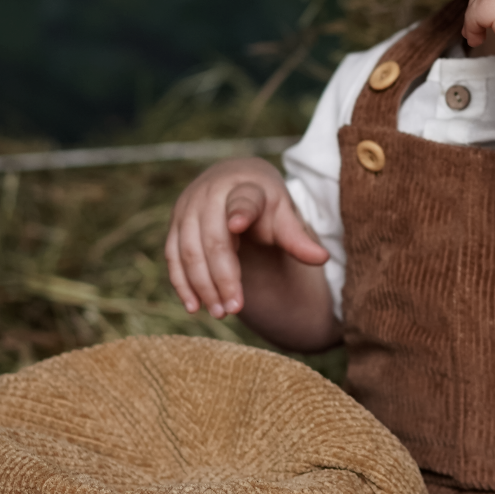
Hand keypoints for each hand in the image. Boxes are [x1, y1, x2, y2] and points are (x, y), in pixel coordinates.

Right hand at [164, 157, 328, 317]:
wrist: (232, 179)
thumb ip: (297, 237)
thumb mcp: (283, 213)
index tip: (239, 224)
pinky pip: (172, 257)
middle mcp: (210, 194)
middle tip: (236, 308)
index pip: (243, 201)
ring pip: (188, 251)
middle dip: (223, 277)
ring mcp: (187, 208)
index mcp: (244, 187)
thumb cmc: (264, 201)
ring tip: (220, 313)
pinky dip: (181, 283)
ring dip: (202, 285)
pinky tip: (194, 306)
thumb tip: (322, 258)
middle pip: (213, 240)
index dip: (240, 211)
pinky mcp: (174, 224)